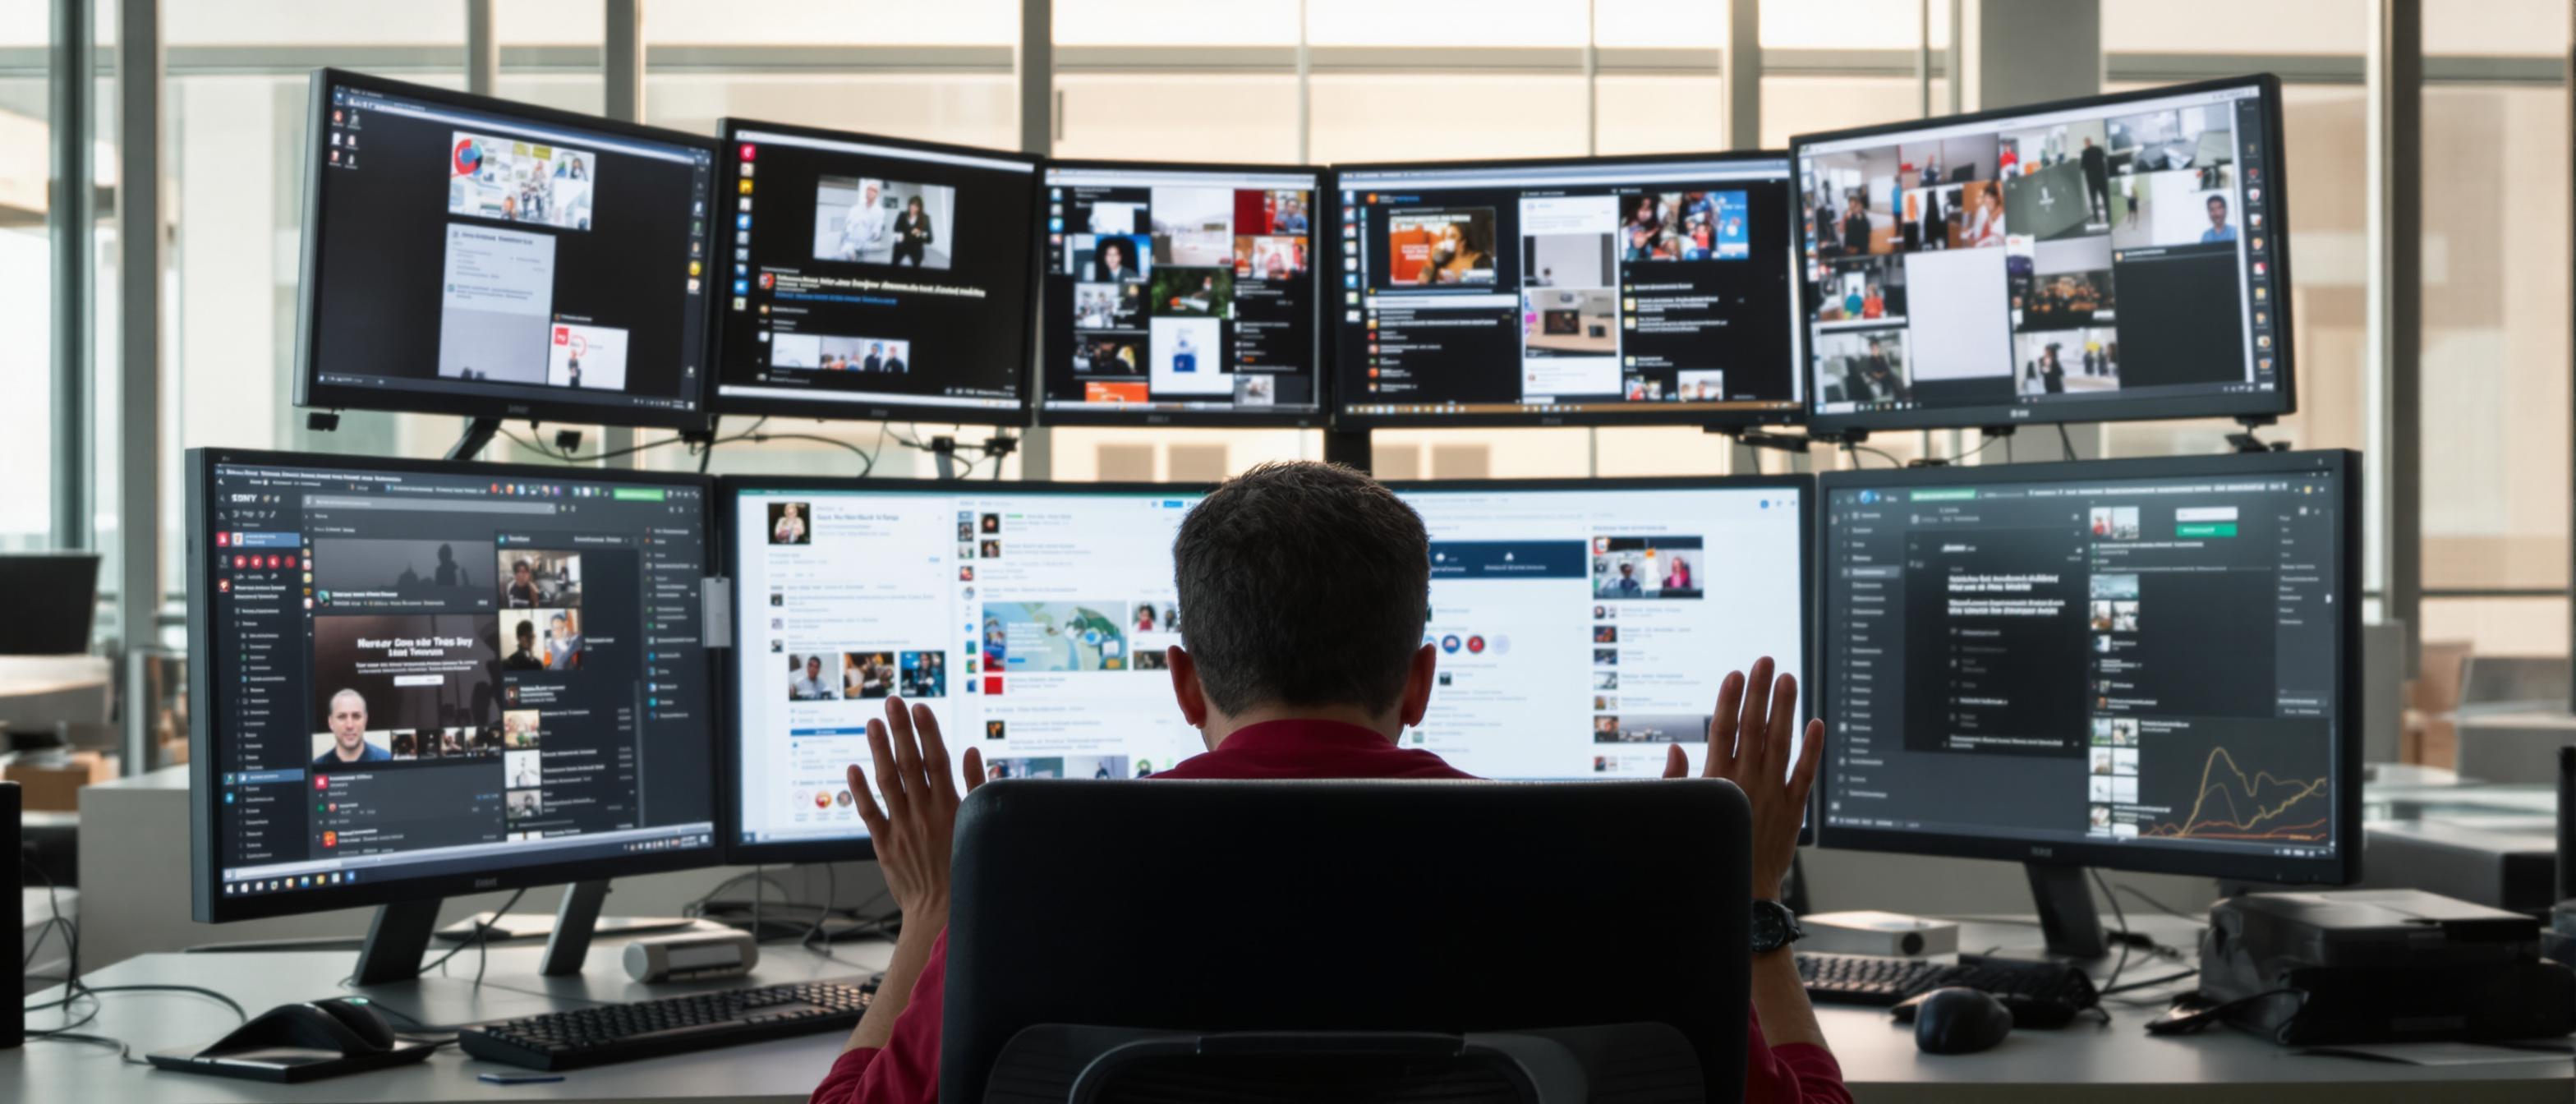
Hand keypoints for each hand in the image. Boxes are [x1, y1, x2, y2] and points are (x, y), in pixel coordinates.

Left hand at [846, 697, 983, 928]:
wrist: (943, 913)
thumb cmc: (966, 871)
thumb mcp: (979, 827)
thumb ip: (976, 789)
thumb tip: (972, 752)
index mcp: (950, 808)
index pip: (937, 760)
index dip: (927, 731)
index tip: (919, 707)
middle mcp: (923, 813)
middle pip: (910, 763)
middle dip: (900, 730)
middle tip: (891, 702)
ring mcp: (902, 828)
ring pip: (888, 782)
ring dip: (879, 750)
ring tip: (873, 724)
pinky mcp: (885, 845)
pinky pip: (869, 812)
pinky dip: (860, 790)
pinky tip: (854, 768)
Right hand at [1663, 657, 1822, 902]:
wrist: (1744, 893)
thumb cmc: (1711, 852)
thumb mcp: (1685, 815)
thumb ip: (1678, 781)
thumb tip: (1675, 749)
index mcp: (1718, 783)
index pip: (1725, 732)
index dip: (1731, 701)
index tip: (1736, 674)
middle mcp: (1747, 783)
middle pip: (1754, 728)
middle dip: (1760, 692)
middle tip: (1765, 661)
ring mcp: (1773, 794)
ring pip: (1781, 743)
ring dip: (1785, 709)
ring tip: (1788, 679)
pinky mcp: (1794, 809)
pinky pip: (1805, 773)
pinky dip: (1811, 748)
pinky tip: (1815, 723)